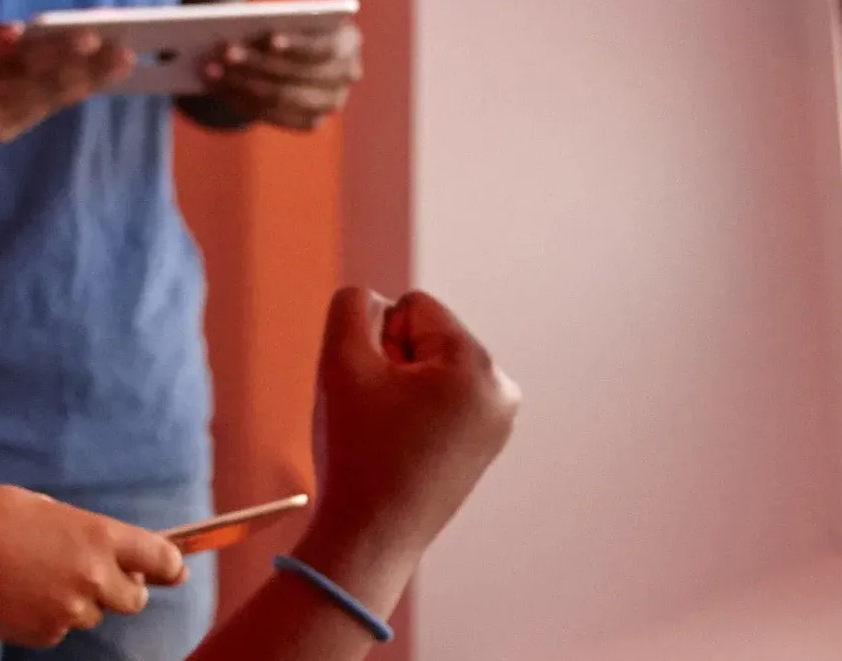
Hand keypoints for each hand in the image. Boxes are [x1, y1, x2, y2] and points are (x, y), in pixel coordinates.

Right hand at [0, 14, 133, 143]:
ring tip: (119, 66)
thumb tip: (21, 33)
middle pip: (41, 87)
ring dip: (85, 84)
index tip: (91, 39)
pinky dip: (68, 94)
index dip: (57, 52)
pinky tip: (93, 81)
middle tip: (123, 55)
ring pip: (47, 103)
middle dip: (86, 72)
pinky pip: (41, 112)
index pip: (18, 62)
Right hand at [0, 485, 186, 648]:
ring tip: (39, 577)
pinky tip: (20, 593)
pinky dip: (48, 616)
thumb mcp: (52, 511)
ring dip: (78, 601)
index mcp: (99, 536)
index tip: (175, 569)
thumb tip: (110, 554)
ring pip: (92, 614)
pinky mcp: (45, 634)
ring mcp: (69, 610)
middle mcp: (93, 576)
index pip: (160, 558)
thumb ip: (88, 535)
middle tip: (100, 576)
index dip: (171, 566)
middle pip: (134, 599)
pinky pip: (59, 628)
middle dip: (124, 589)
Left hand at [198, 23, 362, 131]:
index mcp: (347, 41)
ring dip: (241, 84)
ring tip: (210, 69)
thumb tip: (232, 28)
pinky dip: (242, 101)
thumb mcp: (288, 16)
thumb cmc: (291, 24)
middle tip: (223, 52)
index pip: (323, 48)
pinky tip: (218, 88)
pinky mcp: (311, 121)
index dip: (297, 46)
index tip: (270, 39)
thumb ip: (272, 20)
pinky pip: (274, 116)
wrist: (300, 53)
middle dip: (257, 64)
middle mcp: (346, 75)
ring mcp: (330, 102)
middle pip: (298, 75)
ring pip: (283, 98)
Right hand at [305, 288, 519, 565]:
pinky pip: (436, 402)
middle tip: (379, 421)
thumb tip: (375, 302)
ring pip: (428, 370)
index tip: (374, 394)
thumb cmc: (356, 452)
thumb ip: (350, 305)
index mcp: (479, 365)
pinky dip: (411, 416)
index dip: (376, 341)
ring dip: (399, 391)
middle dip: (392, 366)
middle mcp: (502, 390)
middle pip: (425, 337)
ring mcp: (497, 422)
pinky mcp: (483, 446)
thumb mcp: (339, 360)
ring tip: (390, 437)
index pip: (412, 306)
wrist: (368, 541)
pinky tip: (401, 451)